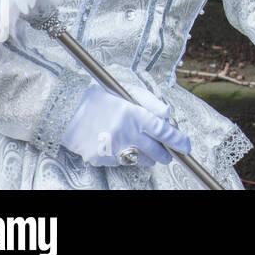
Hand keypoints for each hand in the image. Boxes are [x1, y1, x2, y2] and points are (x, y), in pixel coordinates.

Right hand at [62, 83, 191, 167]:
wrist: (68, 108)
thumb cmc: (102, 97)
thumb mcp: (129, 92)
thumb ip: (152, 103)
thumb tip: (168, 116)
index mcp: (134, 114)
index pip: (163, 131)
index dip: (177, 140)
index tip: (186, 146)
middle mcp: (125, 132)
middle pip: (155, 150)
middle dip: (165, 154)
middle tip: (168, 155)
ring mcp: (112, 147)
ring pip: (139, 159)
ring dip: (146, 157)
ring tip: (145, 151)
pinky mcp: (100, 158)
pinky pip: (120, 162)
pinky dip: (123, 156)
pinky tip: (117, 145)